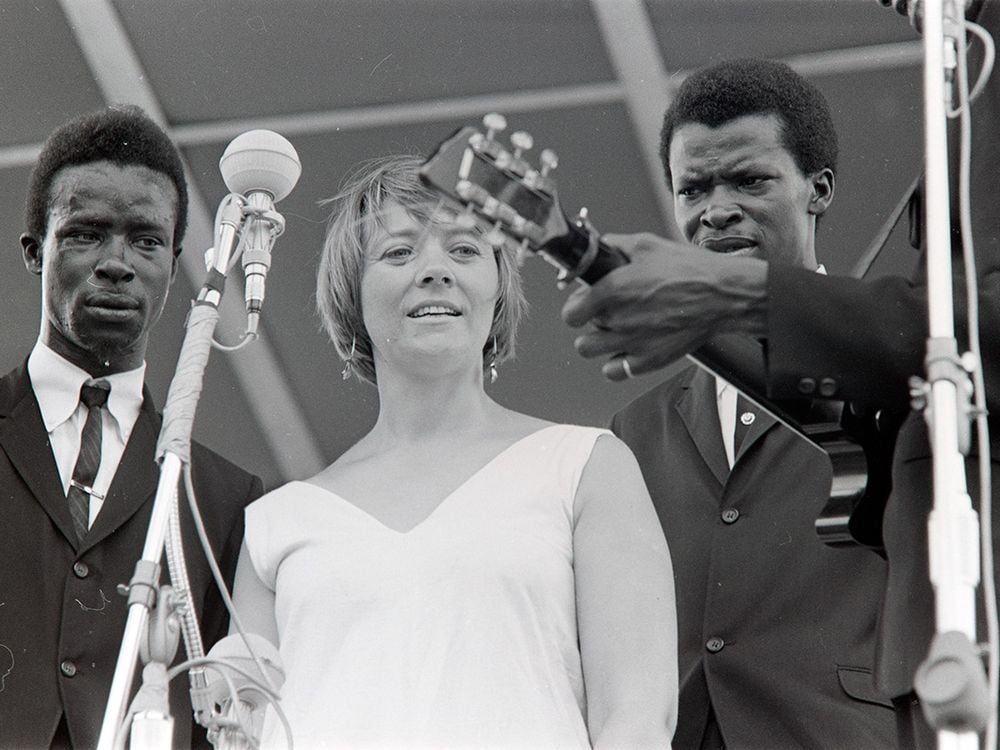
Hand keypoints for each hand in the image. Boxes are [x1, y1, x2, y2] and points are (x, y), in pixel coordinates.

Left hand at [560, 232, 768, 380]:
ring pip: (589, 350)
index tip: (583, 301)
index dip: (575, 305)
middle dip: (592, 318)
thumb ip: (616, 246)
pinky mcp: (648, 361)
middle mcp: (618, 319)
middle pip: (581, 329)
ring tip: (615, 329)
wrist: (724, 295)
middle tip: (608, 309)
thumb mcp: (648, 245)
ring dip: (598, 341)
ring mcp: (631, 343)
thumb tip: (601, 246)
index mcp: (613, 290)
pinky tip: (627, 347)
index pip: (570, 311)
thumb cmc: (692, 270)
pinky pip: (613, 371)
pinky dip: (616, 362)